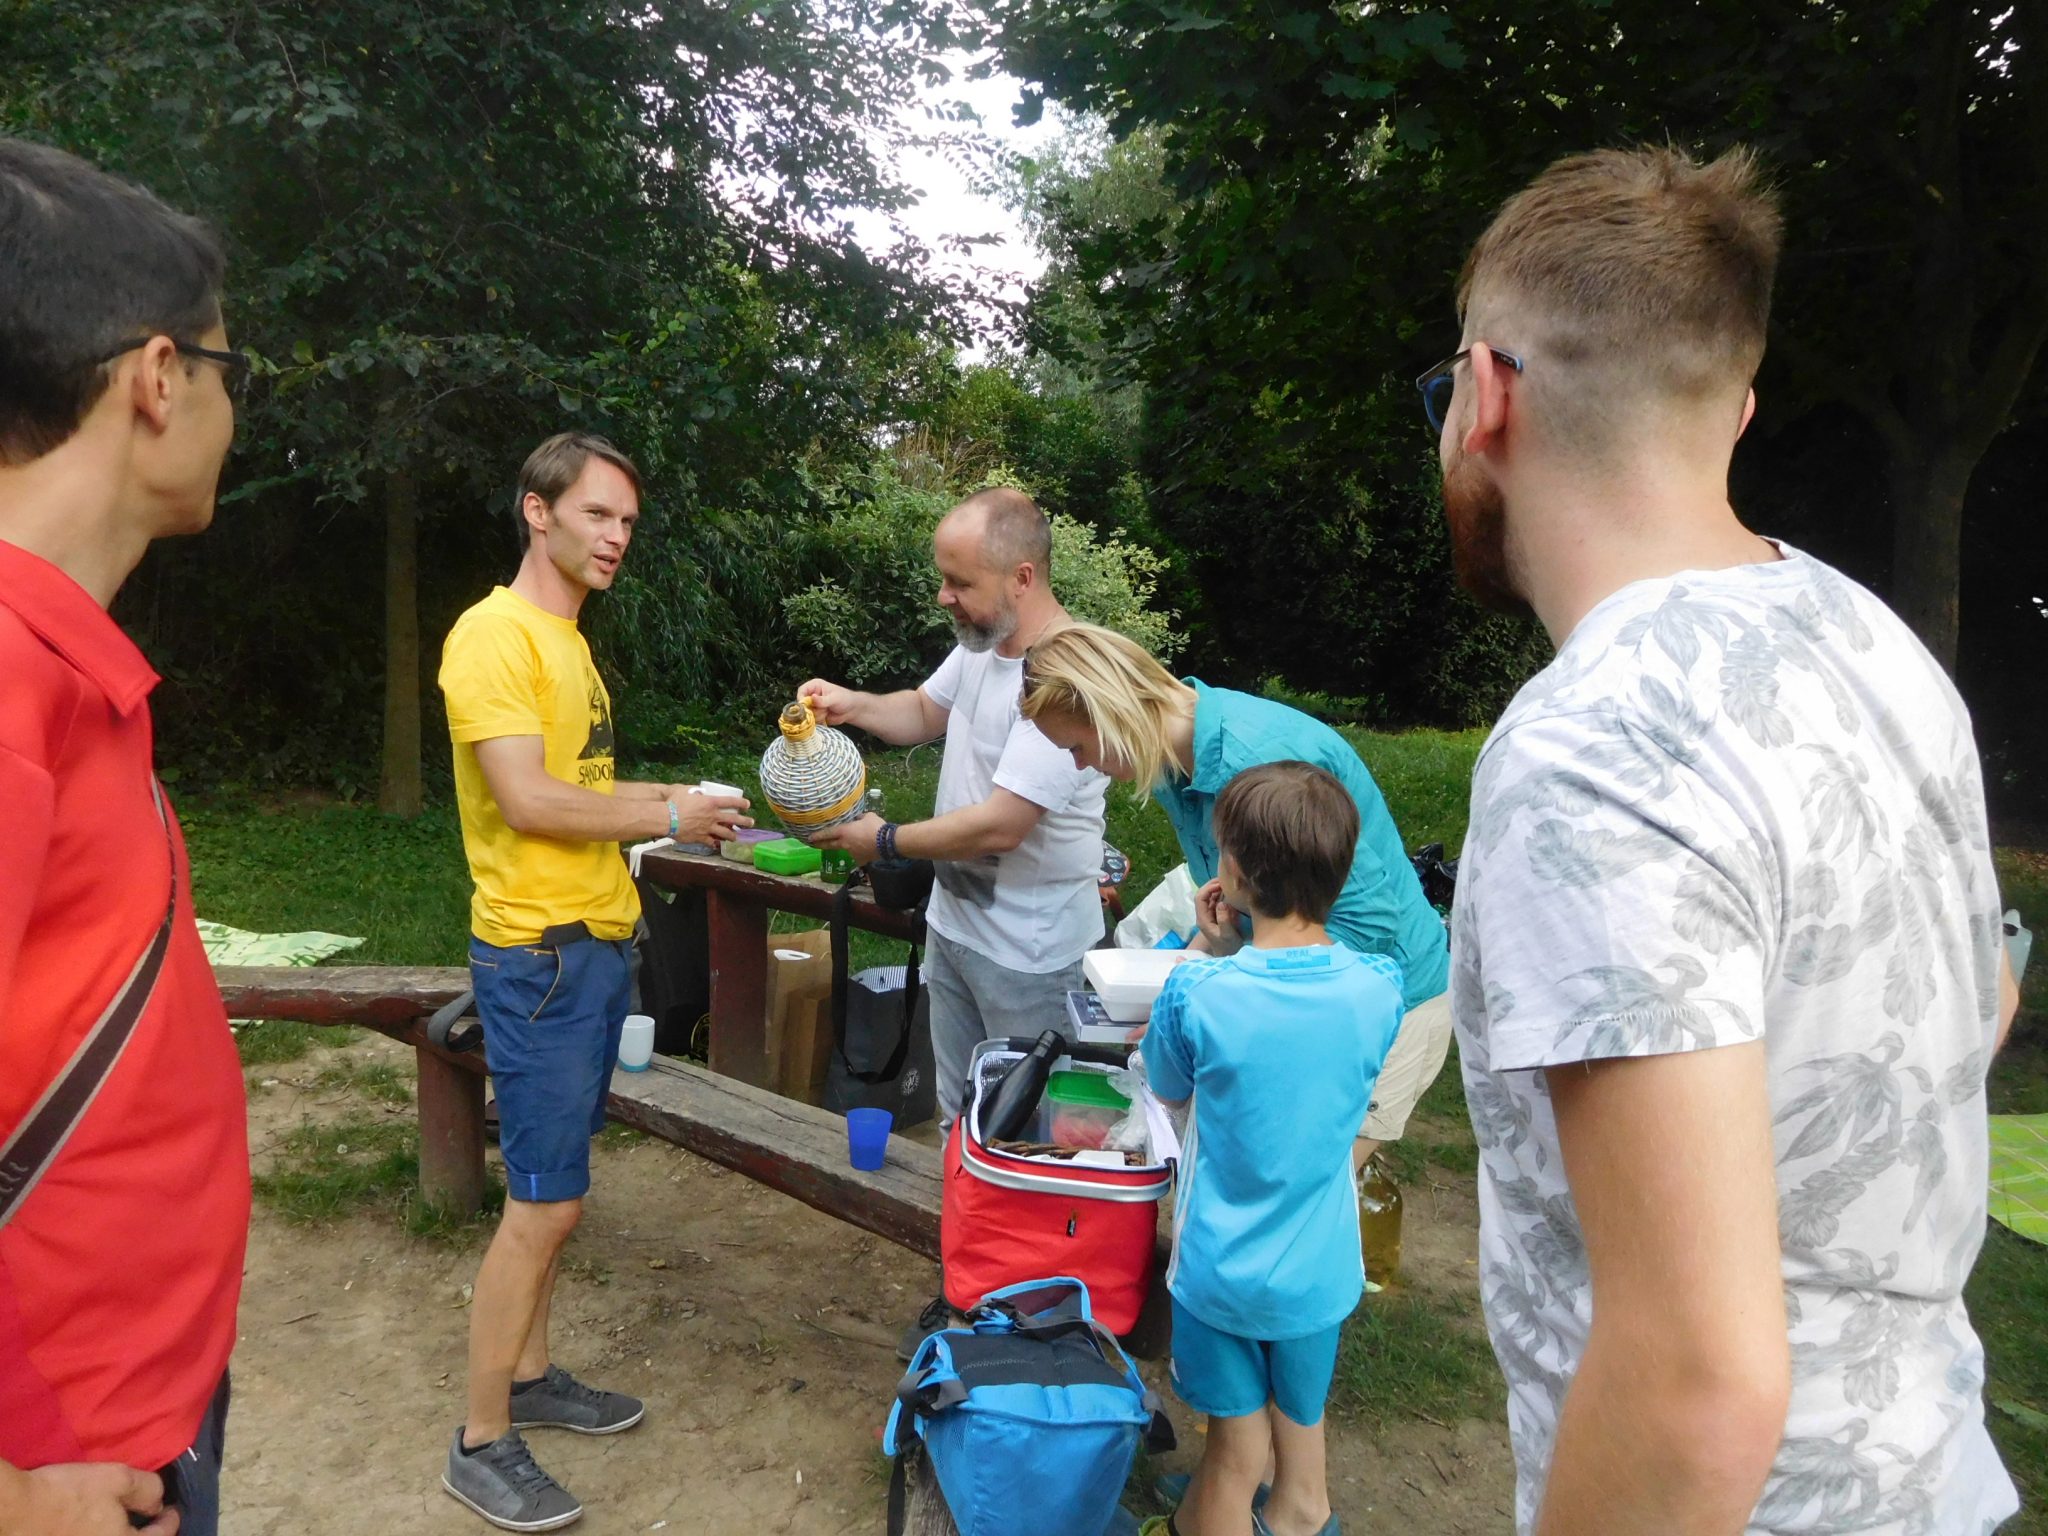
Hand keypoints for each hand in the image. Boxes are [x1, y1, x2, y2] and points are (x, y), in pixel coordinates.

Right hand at [3, 1462, 176, 1535]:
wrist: (16, 1512)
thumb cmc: (70, 1494)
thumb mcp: (118, 1479)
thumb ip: (147, 1491)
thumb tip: (158, 1504)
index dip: (169, 1521)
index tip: (172, 1512)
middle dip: (147, 1535)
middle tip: (151, 1521)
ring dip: (120, 1535)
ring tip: (123, 1524)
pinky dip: (100, 1535)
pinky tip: (95, 1527)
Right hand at [668, 789, 751, 844]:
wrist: (666, 819)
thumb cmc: (674, 803)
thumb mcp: (685, 791)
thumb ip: (694, 791)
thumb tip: (697, 791)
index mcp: (711, 803)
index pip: (731, 801)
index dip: (741, 803)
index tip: (747, 805)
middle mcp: (713, 816)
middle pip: (734, 820)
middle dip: (745, 821)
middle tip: (751, 823)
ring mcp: (708, 828)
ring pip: (726, 834)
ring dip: (732, 835)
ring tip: (736, 837)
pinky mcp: (701, 838)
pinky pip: (711, 842)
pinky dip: (715, 844)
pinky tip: (717, 845)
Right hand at [797, 679, 859, 726]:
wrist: (852, 710)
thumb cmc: (845, 699)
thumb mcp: (834, 698)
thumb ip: (823, 700)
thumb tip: (812, 698)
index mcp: (815, 686)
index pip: (801, 691)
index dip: (801, 699)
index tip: (806, 706)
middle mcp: (811, 695)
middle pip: (803, 704)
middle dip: (811, 709)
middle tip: (823, 709)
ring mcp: (813, 705)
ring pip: (808, 713)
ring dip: (818, 714)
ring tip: (828, 711)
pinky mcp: (816, 714)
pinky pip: (812, 720)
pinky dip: (819, 719)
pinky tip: (827, 716)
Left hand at [812, 812, 883, 863]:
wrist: (888, 842)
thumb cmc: (876, 826)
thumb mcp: (867, 816)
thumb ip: (859, 818)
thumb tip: (857, 818)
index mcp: (843, 832)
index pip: (826, 834)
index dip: (817, 836)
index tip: (809, 838)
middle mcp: (844, 843)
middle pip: (829, 845)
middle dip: (820, 844)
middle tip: (814, 844)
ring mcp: (851, 853)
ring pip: (845, 849)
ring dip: (845, 847)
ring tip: (851, 843)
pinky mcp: (860, 860)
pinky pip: (857, 855)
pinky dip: (859, 852)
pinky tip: (864, 850)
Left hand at [1194, 878, 1244, 955]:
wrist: (1229, 956)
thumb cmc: (1229, 947)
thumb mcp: (1228, 935)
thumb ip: (1224, 920)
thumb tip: (1222, 903)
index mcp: (1203, 919)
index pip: (1200, 898)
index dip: (1208, 888)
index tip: (1220, 884)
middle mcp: (1204, 915)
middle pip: (1203, 895)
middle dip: (1212, 886)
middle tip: (1225, 880)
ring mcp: (1210, 915)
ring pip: (1209, 897)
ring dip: (1217, 889)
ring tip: (1228, 883)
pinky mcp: (1216, 916)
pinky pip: (1216, 901)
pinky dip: (1222, 895)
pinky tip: (1230, 892)